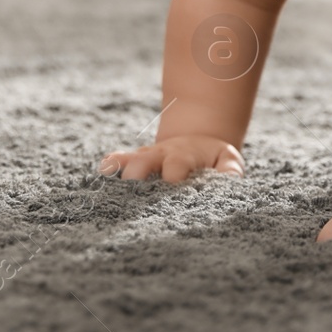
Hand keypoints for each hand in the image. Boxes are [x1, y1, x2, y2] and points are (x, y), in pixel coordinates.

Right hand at [99, 135, 243, 181]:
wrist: (197, 140)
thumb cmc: (213, 159)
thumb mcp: (227, 160)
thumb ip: (228, 171)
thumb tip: (228, 181)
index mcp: (184, 157)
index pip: (176, 168)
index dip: (171, 180)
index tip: (169, 192)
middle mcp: (162, 156)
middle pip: (146, 162)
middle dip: (138, 175)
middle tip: (132, 190)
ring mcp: (147, 157)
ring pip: (130, 160)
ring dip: (121, 171)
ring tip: (110, 182)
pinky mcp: (135, 161)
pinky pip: (119, 158)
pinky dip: (109, 164)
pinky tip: (102, 171)